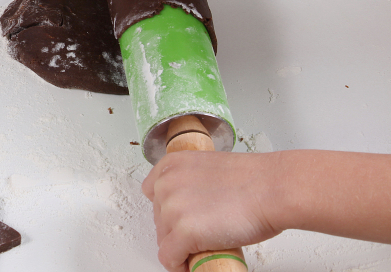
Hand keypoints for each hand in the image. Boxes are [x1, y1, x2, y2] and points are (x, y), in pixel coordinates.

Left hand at [144, 151, 282, 271]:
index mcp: (170, 165)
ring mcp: (172, 209)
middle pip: (159, 220)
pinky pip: (169, 258)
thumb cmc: (254, 181)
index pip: (153, 195)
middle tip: (202, 236)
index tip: (182, 221)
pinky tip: (192, 265)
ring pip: (164, 241)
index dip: (169, 212)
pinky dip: (179, 266)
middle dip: (177, 231)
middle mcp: (165, 184)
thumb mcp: (208, 171)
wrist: (274, 189)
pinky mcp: (184, 232)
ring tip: (205, 247)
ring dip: (181, 248)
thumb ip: (191, 184)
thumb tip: (190, 207)